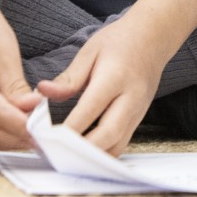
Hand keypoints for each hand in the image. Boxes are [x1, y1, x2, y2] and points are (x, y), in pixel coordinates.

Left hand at [36, 18, 162, 155]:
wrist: (153, 38)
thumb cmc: (120, 41)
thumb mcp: (90, 51)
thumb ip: (69, 77)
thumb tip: (43, 92)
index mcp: (115, 77)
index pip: (90, 110)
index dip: (68, 128)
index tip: (47, 139)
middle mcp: (131, 99)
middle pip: (108, 135)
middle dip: (80, 150)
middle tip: (55, 155)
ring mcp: (138, 112)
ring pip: (117, 145)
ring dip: (92, 156)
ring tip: (66, 158)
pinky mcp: (138, 119)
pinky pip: (121, 144)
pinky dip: (102, 153)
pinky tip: (83, 152)